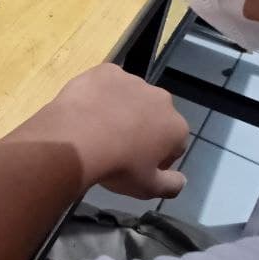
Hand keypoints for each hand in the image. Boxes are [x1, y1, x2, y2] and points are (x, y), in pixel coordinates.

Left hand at [11, 65, 188, 199]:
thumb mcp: (148, 188)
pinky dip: (101, 93)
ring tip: (98, 128)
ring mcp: (133, 81)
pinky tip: (87, 109)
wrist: (76, 141)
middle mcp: (161, 98)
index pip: (174, 145)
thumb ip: (172, 185)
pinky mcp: (107, 71)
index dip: (157, 158)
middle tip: (118, 147)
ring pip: (131, 97)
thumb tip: (181, 180)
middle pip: (155, 116)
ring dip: (122, 109)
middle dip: (143, 129)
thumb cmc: (117, 167)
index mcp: (176, 126)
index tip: (137, 166)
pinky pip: (107, 83)